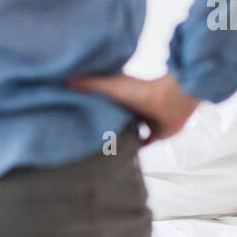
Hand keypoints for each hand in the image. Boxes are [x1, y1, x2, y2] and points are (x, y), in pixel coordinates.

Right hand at [67, 72, 199, 146]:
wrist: (172, 101)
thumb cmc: (142, 90)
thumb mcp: (112, 86)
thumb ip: (90, 84)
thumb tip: (65, 80)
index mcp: (122, 95)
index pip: (104, 102)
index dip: (93, 107)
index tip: (78, 115)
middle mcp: (133, 107)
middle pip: (116, 117)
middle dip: (106, 124)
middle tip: (87, 137)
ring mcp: (145, 120)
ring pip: (129, 130)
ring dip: (121, 137)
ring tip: (102, 149)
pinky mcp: (157, 132)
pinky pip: (144, 143)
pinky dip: (137, 148)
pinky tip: (124, 156)